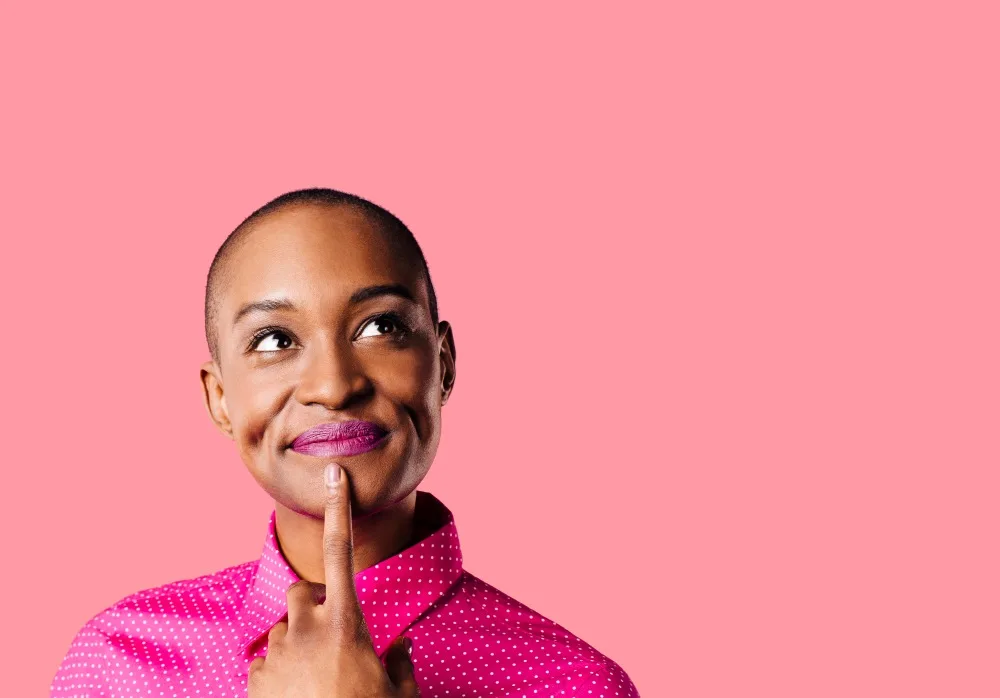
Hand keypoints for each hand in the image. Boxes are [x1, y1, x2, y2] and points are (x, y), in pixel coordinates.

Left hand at [247, 462, 419, 697]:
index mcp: (347, 621)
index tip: (333, 474)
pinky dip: (279, 673)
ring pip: (284, 628)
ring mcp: (277, 652)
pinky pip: (266, 661)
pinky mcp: (254, 678)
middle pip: (301, 591)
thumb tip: (398, 649)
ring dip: (298, 643)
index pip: (342, 551)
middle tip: (333, 640)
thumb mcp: (401, 694)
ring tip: (318, 681)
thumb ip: (400, 662)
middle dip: (314, 606)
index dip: (339, 509)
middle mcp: (307, 627)